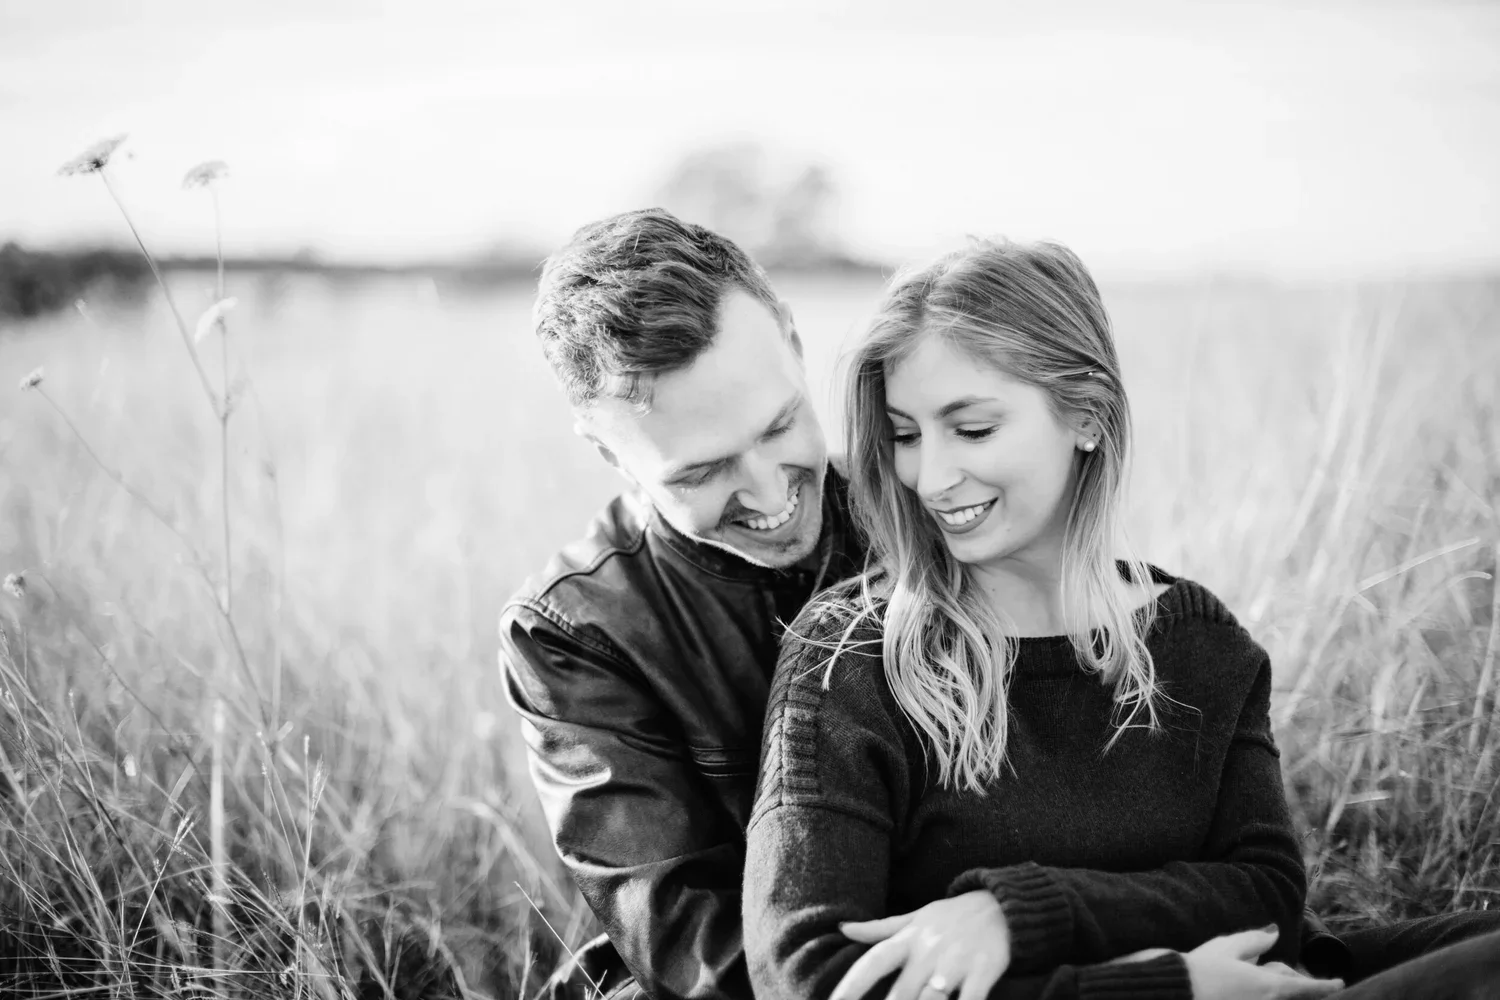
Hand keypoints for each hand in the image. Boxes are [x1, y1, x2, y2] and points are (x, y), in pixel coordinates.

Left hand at [832, 891, 1009, 999]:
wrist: (1003, 904)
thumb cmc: (953, 916)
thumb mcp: (915, 917)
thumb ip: (879, 928)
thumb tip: (842, 928)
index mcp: (909, 939)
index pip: (872, 962)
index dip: (851, 985)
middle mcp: (928, 951)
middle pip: (900, 992)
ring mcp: (956, 963)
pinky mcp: (983, 972)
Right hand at [1184, 927, 1344, 999]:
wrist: (1175, 994)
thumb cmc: (1199, 969)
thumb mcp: (1226, 948)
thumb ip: (1254, 940)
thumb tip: (1273, 932)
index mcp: (1267, 985)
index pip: (1307, 987)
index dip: (1326, 985)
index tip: (1339, 983)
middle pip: (1291, 993)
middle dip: (1292, 984)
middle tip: (1276, 970)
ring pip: (1276, 998)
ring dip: (1274, 990)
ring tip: (1256, 980)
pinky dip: (1258, 995)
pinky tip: (1240, 990)